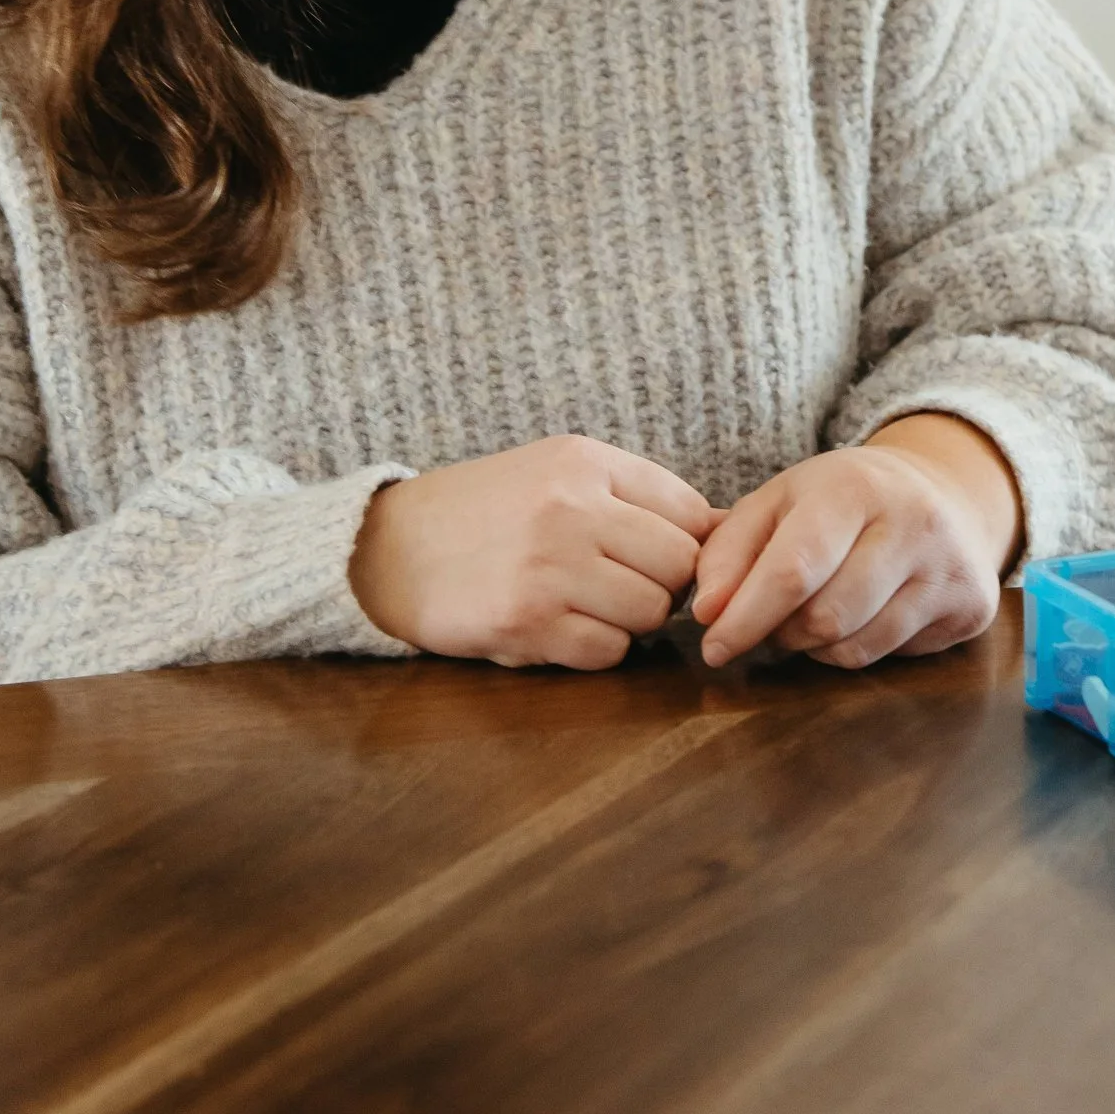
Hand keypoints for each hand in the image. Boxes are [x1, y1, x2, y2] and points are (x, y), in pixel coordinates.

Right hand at [352, 437, 712, 669]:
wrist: (385, 550)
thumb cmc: (484, 513)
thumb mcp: (555, 473)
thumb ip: (635, 496)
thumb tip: (729, 532)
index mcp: (584, 461)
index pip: (692, 513)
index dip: (688, 547)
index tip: (657, 561)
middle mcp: (571, 507)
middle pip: (681, 566)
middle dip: (663, 587)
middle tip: (620, 588)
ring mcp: (549, 567)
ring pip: (651, 613)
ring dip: (630, 622)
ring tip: (586, 606)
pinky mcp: (526, 622)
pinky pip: (609, 652)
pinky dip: (595, 650)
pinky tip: (558, 629)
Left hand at [693, 418, 1017, 671]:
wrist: (941, 492)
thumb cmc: (841, 501)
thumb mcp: (777, 502)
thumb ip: (729, 552)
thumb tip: (709, 613)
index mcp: (854, 487)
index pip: (794, 569)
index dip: (746, 617)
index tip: (714, 646)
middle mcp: (912, 523)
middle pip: (824, 618)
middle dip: (781, 632)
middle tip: (771, 619)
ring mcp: (948, 567)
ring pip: (856, 647)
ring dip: (815, 646)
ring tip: (812, 612)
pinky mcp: (970, 606)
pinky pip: (890, 656)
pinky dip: (854, 649)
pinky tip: (856, 617)